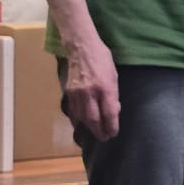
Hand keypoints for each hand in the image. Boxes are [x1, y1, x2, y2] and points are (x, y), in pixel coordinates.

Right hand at [45, 0, 119, 140]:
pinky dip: (80, 118)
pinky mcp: (69, 92)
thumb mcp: (114, 75)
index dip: (112, 126)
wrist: (81, 47)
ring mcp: (77, 93)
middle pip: (94, 119)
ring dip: (90, 127)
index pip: (109, 113)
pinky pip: (74, 110)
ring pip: (82, 117)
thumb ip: (113, 94)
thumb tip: (114, 111)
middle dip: (100, 131)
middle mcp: (90, 92)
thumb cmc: (102, 59)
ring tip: (96, 132)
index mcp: (105, 87)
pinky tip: (84, 122)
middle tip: (105, 137)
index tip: (114, 133)